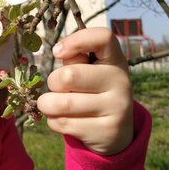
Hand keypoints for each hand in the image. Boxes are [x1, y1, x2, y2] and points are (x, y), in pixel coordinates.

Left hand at [37, 27, 133, 154]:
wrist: (114, 132)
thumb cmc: (92, 91)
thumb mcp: (89, 71)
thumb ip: (75, 60)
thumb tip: (60, 52)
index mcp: (116, 60)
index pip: (103, 37)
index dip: (75, 40)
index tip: (57, 52)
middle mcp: (121, 81)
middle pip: (68, 75)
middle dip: (53, 82)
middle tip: (58, 87)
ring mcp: (118, 108)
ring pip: (61, 103)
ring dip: (47, 104)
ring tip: (53, 104)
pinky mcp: (107, 132)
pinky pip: (62, 123)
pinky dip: (53, 121)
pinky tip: (65, 119)